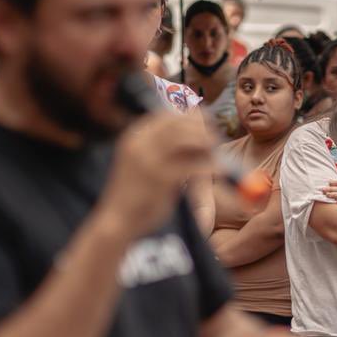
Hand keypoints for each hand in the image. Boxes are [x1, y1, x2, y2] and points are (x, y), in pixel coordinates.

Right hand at [96, 110, 211, 239]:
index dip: (191, 118)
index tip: (207, 125)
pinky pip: (194, 166)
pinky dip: (211, 166)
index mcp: (134, 135)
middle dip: (202, 129)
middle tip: (216, 139)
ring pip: (188, 138)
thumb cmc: (135, 193)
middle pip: (180, 123)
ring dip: (207, 143)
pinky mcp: (161, 178)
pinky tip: (220, 171)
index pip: (167, 115)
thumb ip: (166, 147)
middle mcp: (140, 142)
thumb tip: (196, 132)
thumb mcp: (145, 163)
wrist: (117, 221)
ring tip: (216, 154)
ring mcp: (149, 159)